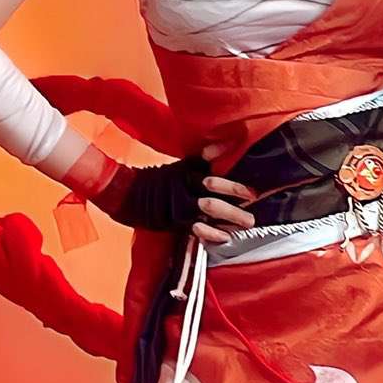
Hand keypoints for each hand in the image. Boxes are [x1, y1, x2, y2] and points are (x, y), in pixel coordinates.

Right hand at [91, 154, 256, 242]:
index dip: (234, 184)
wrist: (128, 195)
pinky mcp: (175, 223)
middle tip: (254, 205)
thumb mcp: (181, 165)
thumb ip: (204, 159)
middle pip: (214, 193)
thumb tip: (226, 144)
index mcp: (187, 173)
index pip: (213, 176)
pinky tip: (225, 237)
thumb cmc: (160, 180)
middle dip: (235, 199)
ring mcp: (179, 207)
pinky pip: (196, 229)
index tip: (252, 191)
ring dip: (230, 218)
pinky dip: (212, 234)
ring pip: (208, 211)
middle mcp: (184, 189)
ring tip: (247, 223)